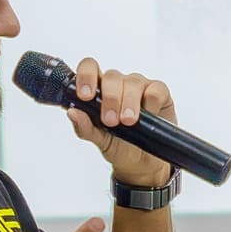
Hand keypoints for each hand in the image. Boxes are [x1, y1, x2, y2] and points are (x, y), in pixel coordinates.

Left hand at [67, 58, 177, 189]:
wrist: (141, 163)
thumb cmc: (118, 145)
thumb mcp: (99, 140)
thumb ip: (84, 127)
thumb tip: (71, 113)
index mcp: (99, 90)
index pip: (90, 69)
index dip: (86, 76)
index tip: (85, 95)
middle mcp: (118, 84)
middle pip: (112, 77)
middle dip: (110, 99)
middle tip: (110, 121)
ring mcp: (139, 86)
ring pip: (133, 83)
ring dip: (128, 102)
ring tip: (128, 122)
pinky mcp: (159, 92)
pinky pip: (155, 89)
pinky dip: (151, 102)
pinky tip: (148, 115)